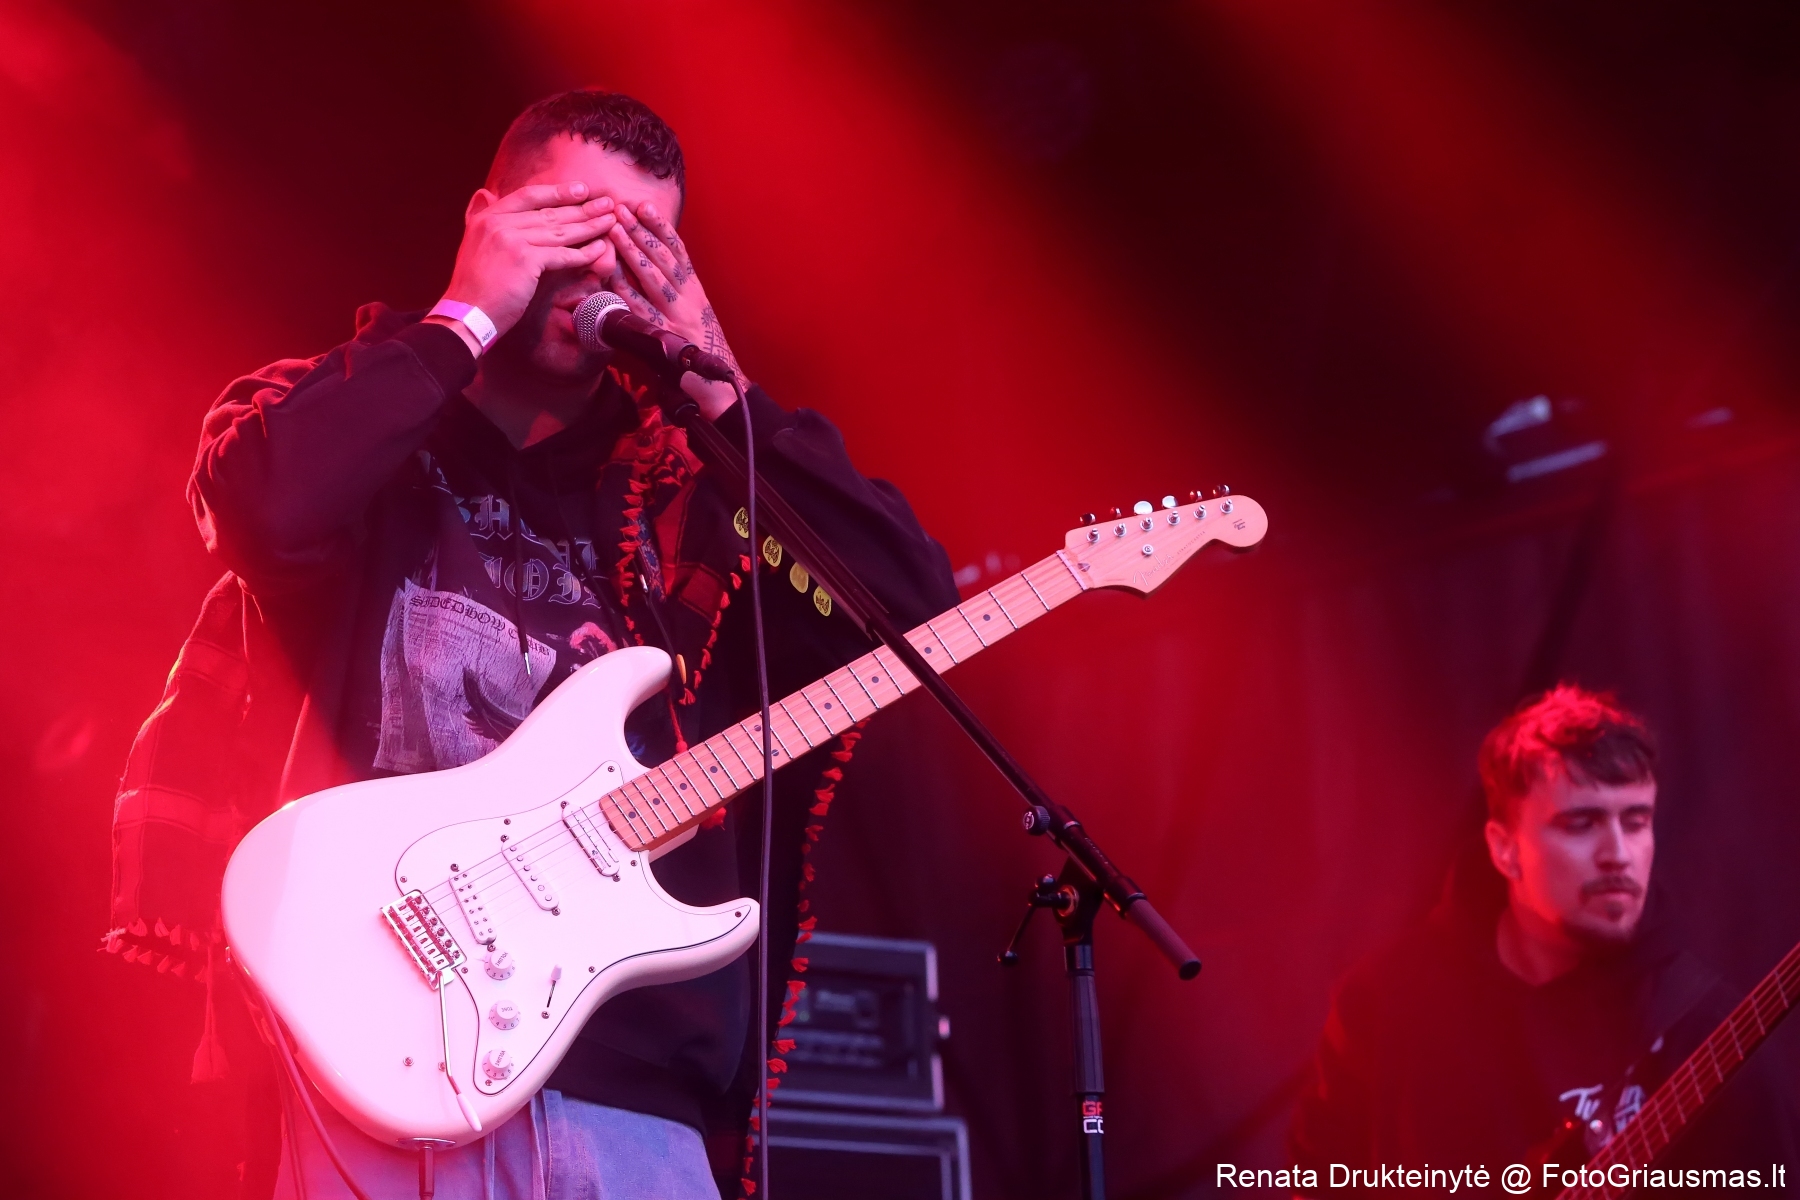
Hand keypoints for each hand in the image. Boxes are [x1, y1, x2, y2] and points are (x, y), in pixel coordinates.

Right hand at [436, 181, 617, 346]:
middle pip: (549, 213)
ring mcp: (511, 239)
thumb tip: (484, 194)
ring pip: (559, 231)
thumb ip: (481, 218)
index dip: (557, 192)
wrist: (466, 313)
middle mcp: (498, 222)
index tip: (581, 189)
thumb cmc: (473, 286)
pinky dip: (583, 253)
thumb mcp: (472, 242)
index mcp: (487, 216)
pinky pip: (561, 254)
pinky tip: (599, 249)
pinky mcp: (524, 259)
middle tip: (607, 204)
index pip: (528, 196)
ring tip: (610, 221)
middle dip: (582, 208)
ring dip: (589, 226)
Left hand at [607, 200, 747, 418]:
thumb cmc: (704, 356)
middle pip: (663, 259)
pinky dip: (625, 289)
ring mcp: (678, 317)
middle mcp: (689, 300)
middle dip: (641, 231)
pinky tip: (610, 274)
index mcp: (697, 293)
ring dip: (632, 251)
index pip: (679, 252)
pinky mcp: (666, 337)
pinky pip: (642, 308)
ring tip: (614, 229)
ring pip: (653, 277)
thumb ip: (674, 299)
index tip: (643, 207)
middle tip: (620, 208)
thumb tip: (646, 277)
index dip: (660, 228)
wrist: (721, 389)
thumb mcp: (694, 320)